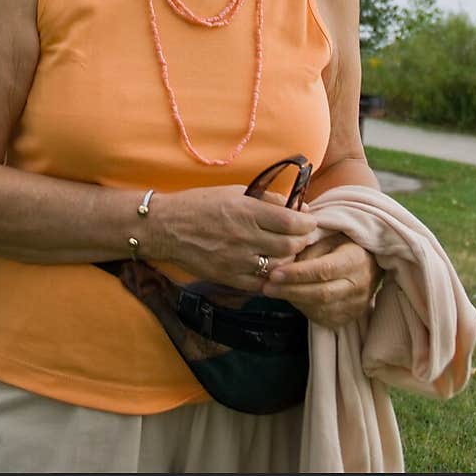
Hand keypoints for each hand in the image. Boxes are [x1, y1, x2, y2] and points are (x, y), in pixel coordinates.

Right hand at [153, 184, 315, 290]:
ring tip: (286, 251)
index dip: (307, 223)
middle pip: (290, 246)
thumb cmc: (200, 204)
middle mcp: (245, 237)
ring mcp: (238, 261)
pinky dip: (272, 276)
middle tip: (300, 236)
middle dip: (302, 241)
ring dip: (289, 259)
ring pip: (280, 267)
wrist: (167, 227)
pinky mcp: (230, 278)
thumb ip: (267, 200)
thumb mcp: (234, 192)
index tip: (309, 221)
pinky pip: (262, 284)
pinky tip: (271, 267)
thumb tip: (297, 207)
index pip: (291, 222)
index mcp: (247, 211)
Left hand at [265, 233, 381, 327]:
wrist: (369, 263)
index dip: (298, 273)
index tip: (274, 273)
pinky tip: (290, 297)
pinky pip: (322, 317)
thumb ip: (309, 244)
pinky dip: (303, 308)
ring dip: (293, 300)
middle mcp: (359, 285)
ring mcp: (356, 304)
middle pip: (320, 293)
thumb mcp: (329, 234)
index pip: (324, 270)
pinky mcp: (349, 317)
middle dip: (290, 290)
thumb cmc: (344, 243)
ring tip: (273, 291)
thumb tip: (285, 257)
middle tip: (266, 286)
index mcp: (355, 259)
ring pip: (320, 308)